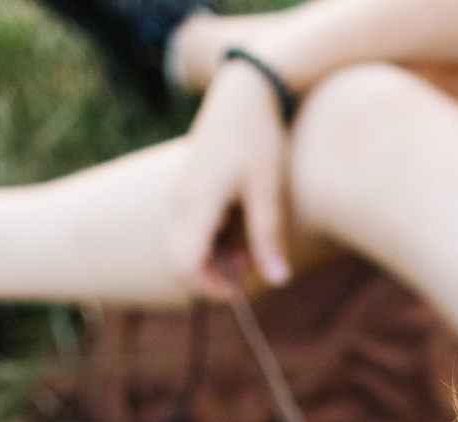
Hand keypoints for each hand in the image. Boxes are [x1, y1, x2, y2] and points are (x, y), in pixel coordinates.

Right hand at [168, 59, 292, 290]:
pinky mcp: (189, 188)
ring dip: (218, 257)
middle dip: (217, 275)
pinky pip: (194, 228)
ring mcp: (181, 194)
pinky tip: (244, 222)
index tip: (243, 293)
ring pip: (189, 246)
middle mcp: (180, 202)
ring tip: (255, 241)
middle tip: (255, 263)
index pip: (184, 267)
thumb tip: (277, 281)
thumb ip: (268, 238)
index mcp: (196, 205)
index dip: (210, 290)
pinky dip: (216, 239)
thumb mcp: (269, 190)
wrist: (245, 91)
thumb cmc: (258, 137)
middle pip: (183, 261)